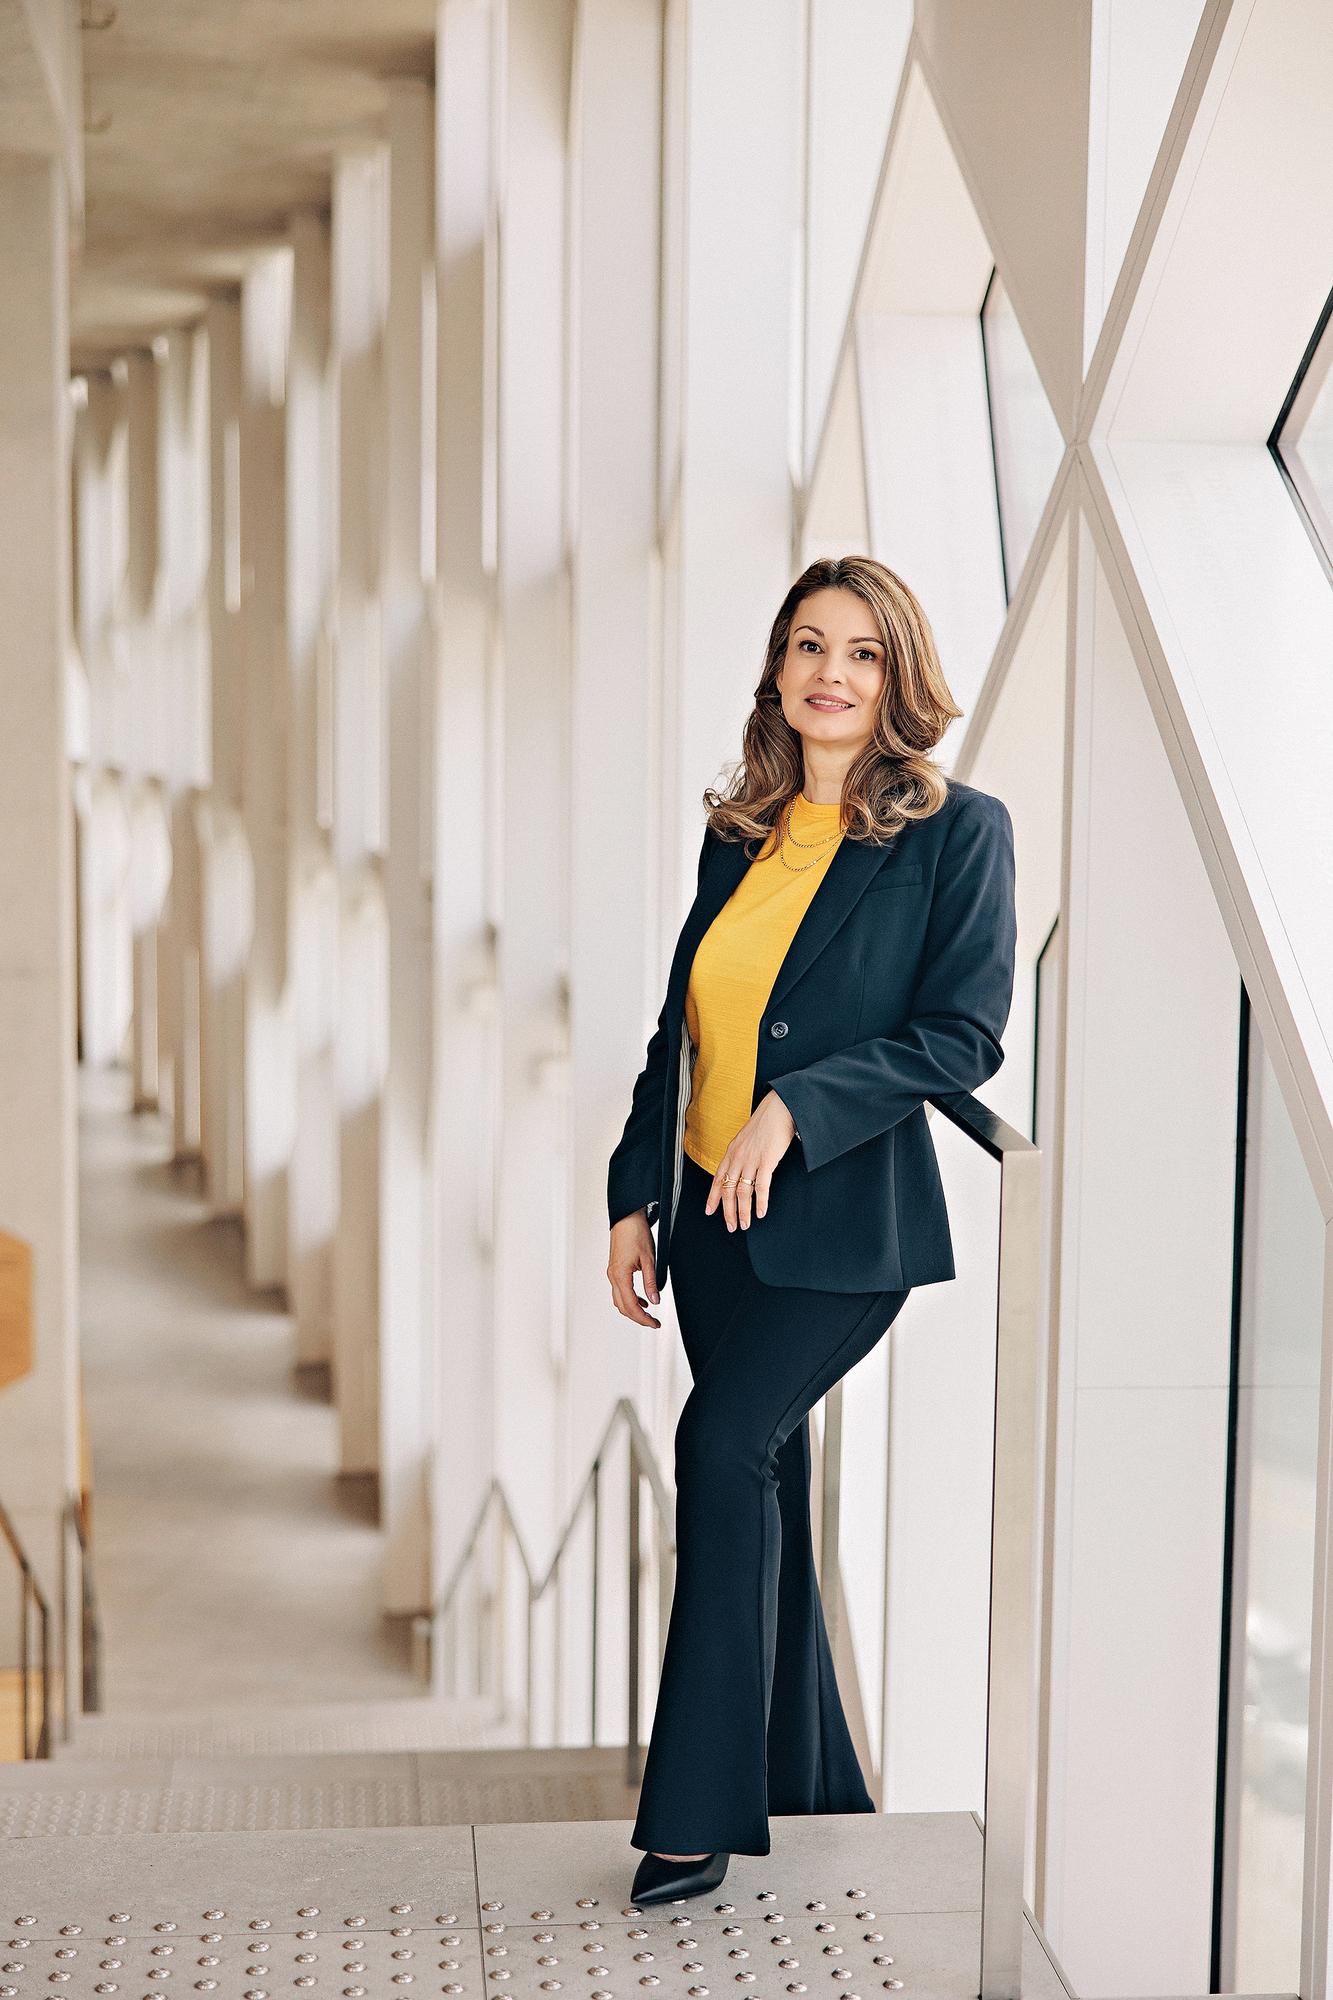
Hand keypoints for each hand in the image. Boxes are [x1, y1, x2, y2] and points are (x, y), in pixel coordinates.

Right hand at [607, 1208, 661, 1327]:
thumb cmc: (636, 1234)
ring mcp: (612, 1273)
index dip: (643, 1318)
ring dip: (633, 1310)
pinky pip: (620, 1291)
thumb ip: (651, 1282)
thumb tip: (655, 1301)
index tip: (655, 1324)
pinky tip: (642, 1300)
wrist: (627, 1218)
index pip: (631, 1305)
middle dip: (638, 1318)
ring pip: (620, 1300)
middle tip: (654, 1323)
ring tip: (649, 1315)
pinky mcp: (615, 1270)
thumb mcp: (649, 1259)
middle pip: (623, 1307)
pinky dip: (630, 1299)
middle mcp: (613, 1276)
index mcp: (620, 1275)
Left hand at [706, 1091, 797, 1230]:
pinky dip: (760, 1202)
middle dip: (728, 1211)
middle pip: (728, 1190)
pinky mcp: (766, 1161)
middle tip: (731, 1226)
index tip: (710, 1211)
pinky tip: (761, 1212)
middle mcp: (737, 1157)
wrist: (779, 1109)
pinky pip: (761, 1187)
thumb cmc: (765, 1124)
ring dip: (743, 1211)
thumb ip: (741, 1155)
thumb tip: (740, 1172)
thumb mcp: (746, 1139)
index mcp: (731, 1152)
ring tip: (745, 1224)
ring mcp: (751, 1160)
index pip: (718, 1179)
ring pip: (742, 1192)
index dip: (713, 1197)